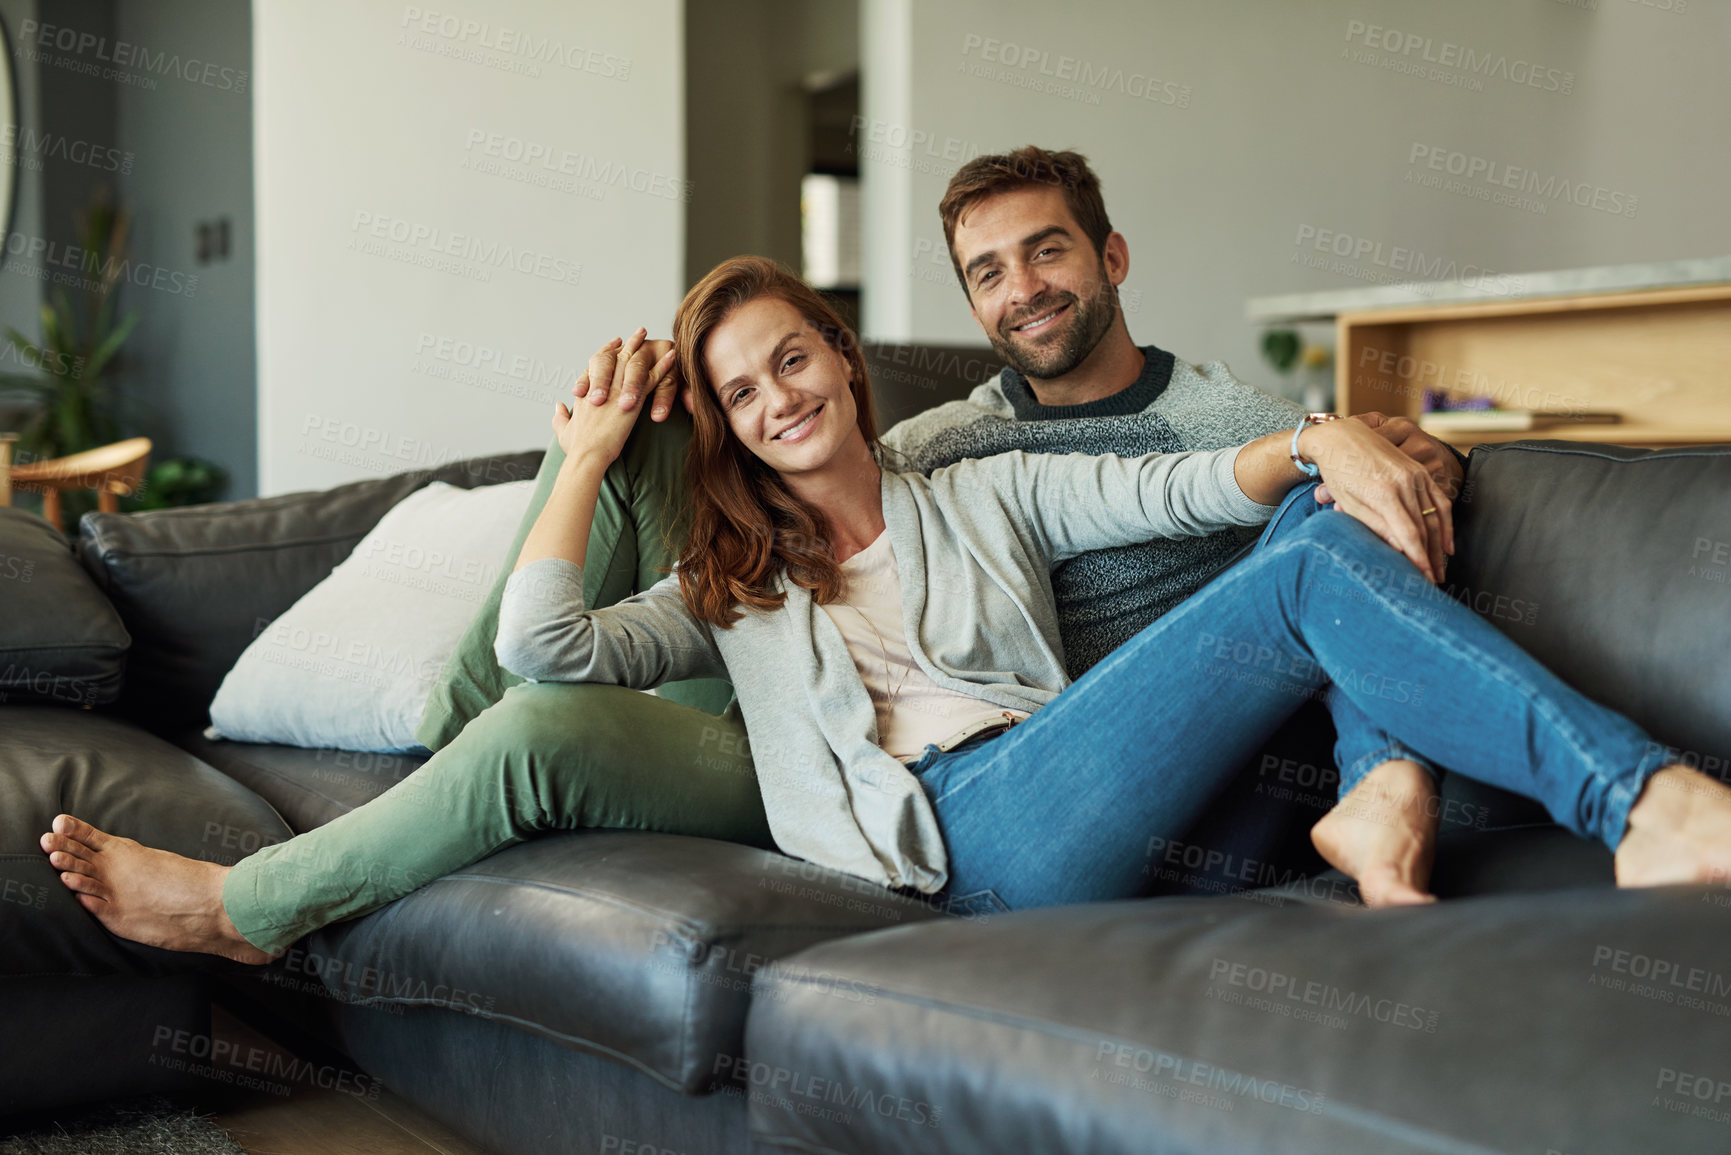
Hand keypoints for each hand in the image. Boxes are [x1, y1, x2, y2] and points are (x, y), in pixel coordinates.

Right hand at [553, 329, 669, 466]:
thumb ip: (560, 417)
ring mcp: (617, 390)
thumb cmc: (576, 448)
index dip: (607, 353)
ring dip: (645, 347)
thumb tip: (558, 406)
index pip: (596, 366)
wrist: (587, 455)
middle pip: (616, 358)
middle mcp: (602, 386)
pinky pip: (651, 378)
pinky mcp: (632, 400)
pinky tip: (671, 356)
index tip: (614, 344)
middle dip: (628, 344)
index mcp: (586, 392)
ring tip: (657, 339)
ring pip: (632, 362)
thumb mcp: (563, 430)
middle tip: (639, 333)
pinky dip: (662, 366)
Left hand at [1298, 416, 1453, 582]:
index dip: (1418, 559)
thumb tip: (1400, 551)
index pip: (1409, 535)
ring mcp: (1416, 475)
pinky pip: (1439, 500)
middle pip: (1425, 528)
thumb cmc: (1338, 474)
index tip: (1424, 579)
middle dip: (1429, 559)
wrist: (1342, 437)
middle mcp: (1404, 483)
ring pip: (1435, 517)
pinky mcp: (1420, 471)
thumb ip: (1376, 527)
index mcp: (1384, 493)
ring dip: (1439, 546)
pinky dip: (1446, 523)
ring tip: (1439, 570)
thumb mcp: (1350, 503)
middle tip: (1432, 582)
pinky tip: (1447, 545)